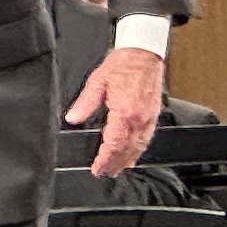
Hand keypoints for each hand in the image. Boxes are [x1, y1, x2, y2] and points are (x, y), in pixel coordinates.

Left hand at [66, 40, 166, 176]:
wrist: (144, 53)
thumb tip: (72, 118)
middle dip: (116, 163)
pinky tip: (134, 152)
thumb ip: (84, 103)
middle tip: (106, 173)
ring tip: (119, 168)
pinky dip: (140, 148)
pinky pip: (147, 137)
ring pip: (139, 146)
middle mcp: (138, 118)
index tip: (98, 169)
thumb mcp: (97, 82)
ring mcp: (148, 117)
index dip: (105, 159)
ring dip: (129, 159)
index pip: (113, 144)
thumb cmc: (123, 64)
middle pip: (126, 149)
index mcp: (124, 112)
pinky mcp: (153, 114)